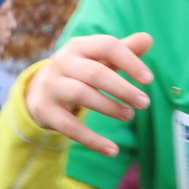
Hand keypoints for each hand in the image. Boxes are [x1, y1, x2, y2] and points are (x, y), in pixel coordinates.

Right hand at [24, 32, 153, 155]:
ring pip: (81, 94)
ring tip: (129, 116)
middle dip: (122, 88)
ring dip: (108, 107)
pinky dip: (91, 139)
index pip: (106, 46)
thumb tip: (148, 38)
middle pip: (94, 72)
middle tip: (144, 103)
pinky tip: (112, 150)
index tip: (148, 80)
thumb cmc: (81, 72)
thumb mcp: (100, 59)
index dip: (129, 61)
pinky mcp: (45, 110)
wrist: (39, 90)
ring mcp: (51, 86)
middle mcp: (63, 63)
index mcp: (80, 47)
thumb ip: (124, 51)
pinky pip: (68, 126)